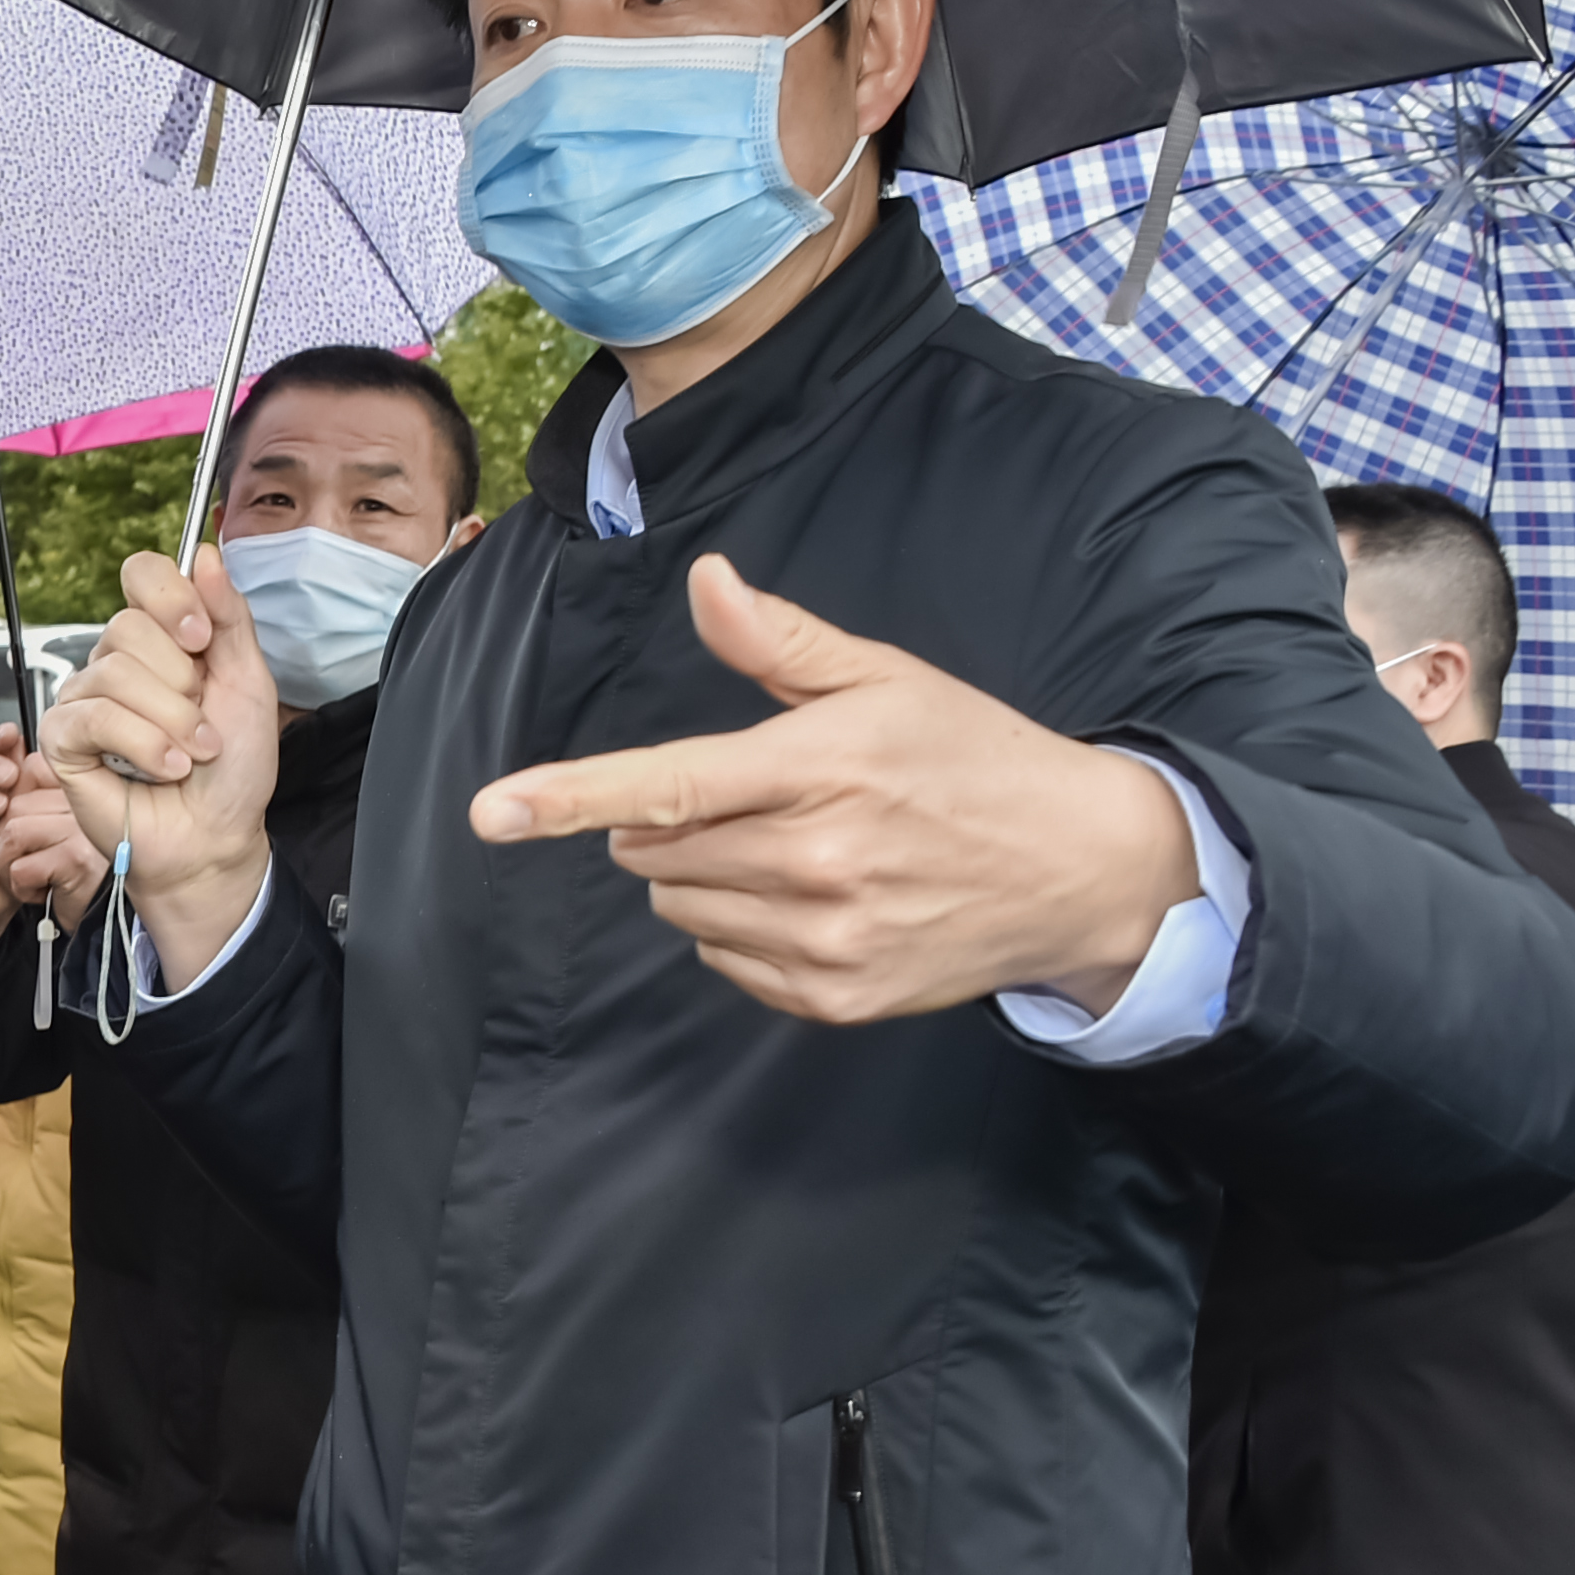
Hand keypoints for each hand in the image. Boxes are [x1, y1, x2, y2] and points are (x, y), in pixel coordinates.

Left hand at [0, 755, 108, 932]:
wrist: (97, 921)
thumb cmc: (67, 874)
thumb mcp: (50, 828)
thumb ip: (31, 792)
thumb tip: (7, 750)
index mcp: (81, 788)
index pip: (32, 768)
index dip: (12, 800)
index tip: (19, 830)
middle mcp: (88, 803)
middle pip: (14, 807)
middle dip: (6, 843)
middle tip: (26, 863)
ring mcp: (84, 830)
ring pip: (12, 834)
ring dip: (9, 865)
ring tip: (31, 877)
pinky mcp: (77, 860)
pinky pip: (21, 867)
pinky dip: (20, 887)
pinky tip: (42, 892)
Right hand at [39, 547, 279, 987]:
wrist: (214, 837)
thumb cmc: (232, 770)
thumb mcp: (249, 682)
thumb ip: (229, 617)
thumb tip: (204, 554)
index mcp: (160, 638)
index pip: (142, 574)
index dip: (170, 597)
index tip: (202, 639)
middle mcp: (115, 661)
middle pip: (129, 627)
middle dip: (181, 683)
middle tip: (201, 724)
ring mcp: (84, 699)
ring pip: (115, 674)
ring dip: (171, 722)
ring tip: (190, 756)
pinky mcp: (62, 740)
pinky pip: (94, 717)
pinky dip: (141, 744)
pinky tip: (164, 768)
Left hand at [467, 555, 1197, 1022]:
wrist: (1079, 869)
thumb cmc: (973, 759)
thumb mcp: (887, 681)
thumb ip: (781, 643)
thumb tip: (706, 580)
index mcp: (818, 769)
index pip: (668, 786)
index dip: (571, 797)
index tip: (494, 810)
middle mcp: (815, 860)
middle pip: (655, 851)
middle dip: (670, 821)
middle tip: (756, 798)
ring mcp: (825, 936)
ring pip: (680, 907)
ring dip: (702, 875)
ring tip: (793, 847)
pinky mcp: (835, 995)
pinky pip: (723, 959)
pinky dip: (740, 928)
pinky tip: (812, 899)